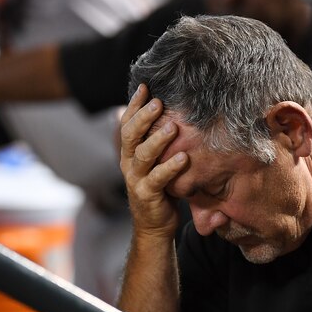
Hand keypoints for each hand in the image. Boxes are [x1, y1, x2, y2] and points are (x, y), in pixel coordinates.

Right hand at [120, 84, 188, 239]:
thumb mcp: (157, 161)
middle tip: (158, 102)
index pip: (128, 123)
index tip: (145, 86)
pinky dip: (170, 167)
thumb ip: (158, 141)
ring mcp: (136, 179)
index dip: (134, 104)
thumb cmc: (160, 187)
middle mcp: (128, 163)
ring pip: (142, 155)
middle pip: (130, 135)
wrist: (154, 225)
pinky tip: (184, 157)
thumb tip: (172, 111)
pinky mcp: (147, 195)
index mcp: (129, 152)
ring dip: (157, 140)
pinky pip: (157, 179)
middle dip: (143, 117)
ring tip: (172, 127)